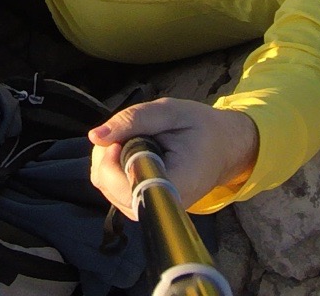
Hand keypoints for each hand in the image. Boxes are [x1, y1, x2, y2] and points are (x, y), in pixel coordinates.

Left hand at [87, 99, 259, 217]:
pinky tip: (129, 151)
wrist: (224, 147)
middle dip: (106, 155)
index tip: (119, 137)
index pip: (125, 188)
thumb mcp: (170, 112)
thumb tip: (95, 136)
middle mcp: (162, 204)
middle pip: (110, 188)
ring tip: (132, 138)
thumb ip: (133, 120)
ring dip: (108, 159)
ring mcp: (152, 208)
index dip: (110, 163)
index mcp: (176, 184)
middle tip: (127, 130)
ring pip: (107, 189)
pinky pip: (114, 189)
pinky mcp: (145, 205)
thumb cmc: (201, 128)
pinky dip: (113, 167)